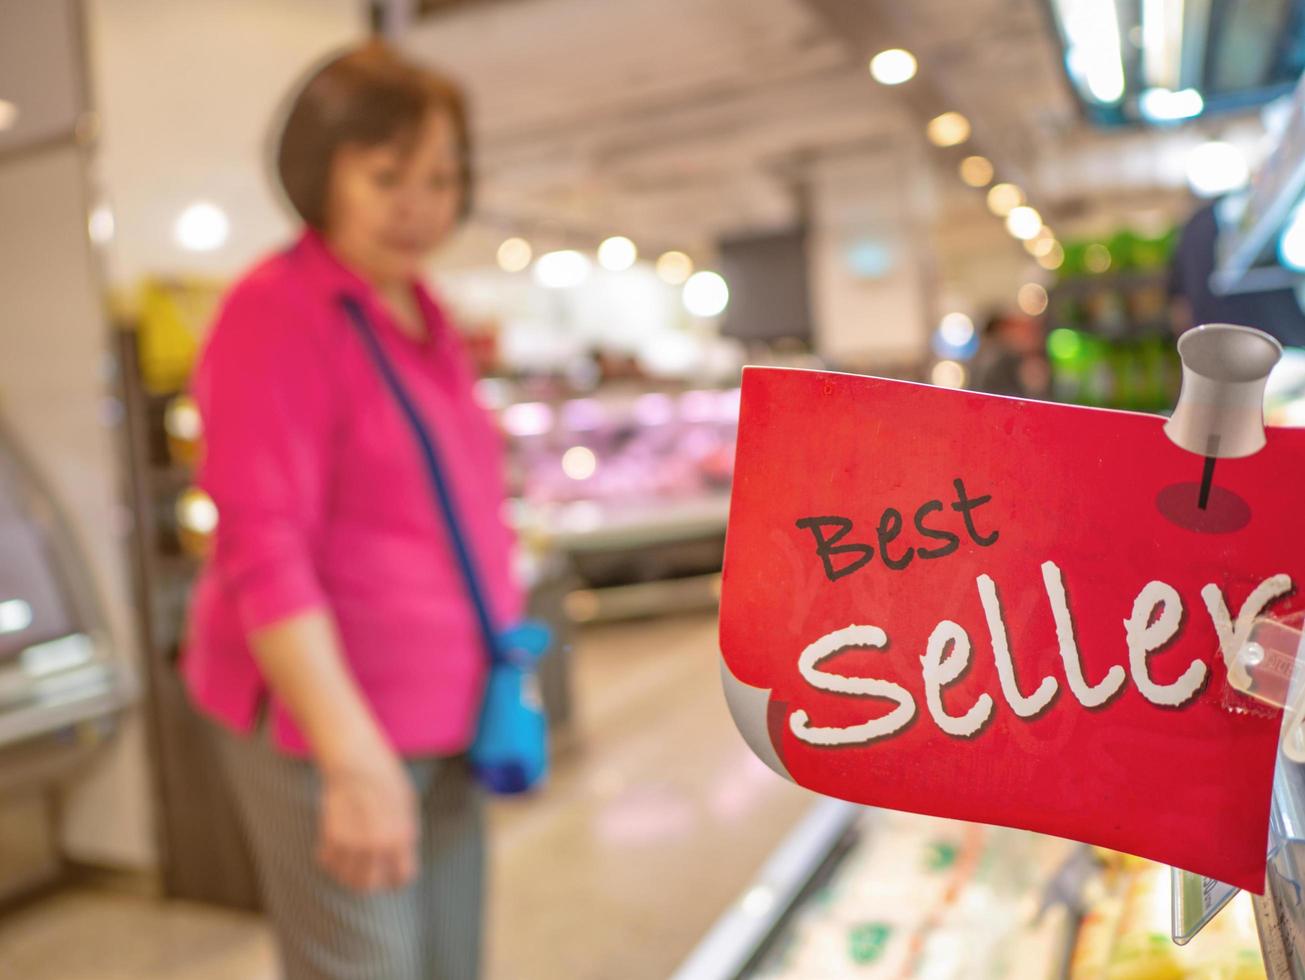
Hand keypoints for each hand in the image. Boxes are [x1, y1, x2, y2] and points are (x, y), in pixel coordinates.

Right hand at [316, 751, 417, 891]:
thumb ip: (405, 836)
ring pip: (347, 879)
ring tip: (355, 861)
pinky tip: (339, 849)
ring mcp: (351, 843)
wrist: (356, 761)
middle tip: (373, 871)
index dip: (399, 878)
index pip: (403, 877)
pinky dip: (332, 861)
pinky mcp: (330, 837)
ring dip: (350, 874)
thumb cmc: (386, 780)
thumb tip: (400, 858)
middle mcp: (376, 846)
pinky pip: (328, 863)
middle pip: (371, 886)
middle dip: (374, 881)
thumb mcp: (408, 807)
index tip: (394, 874)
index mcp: (401, 838)